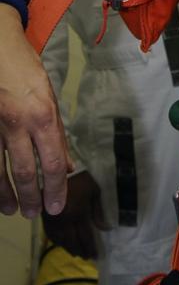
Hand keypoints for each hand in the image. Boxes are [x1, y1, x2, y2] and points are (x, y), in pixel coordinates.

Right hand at [0, 4, 71, 217]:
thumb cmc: (25, 70)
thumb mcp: (50, 97)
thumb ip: (57, 134)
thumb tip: (67, 165)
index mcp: (43, 116)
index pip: (52, 163)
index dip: (56, 189)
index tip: (57, 206)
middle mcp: (19, 124)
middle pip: (25, 172)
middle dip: (31, 197)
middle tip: (34, 214)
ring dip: (6, 195)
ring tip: (12, 209)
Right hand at [42, 169, 104, 259]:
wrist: (58, 167)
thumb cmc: (82, 177)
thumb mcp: (95, 191)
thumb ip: (99, 211)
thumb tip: (105, 229)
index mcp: (78, 213)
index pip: (86, 236)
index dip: (91, 247)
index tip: (96, 256)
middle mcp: (64, 220)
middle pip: (72, 241)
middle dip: (80, 250)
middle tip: (87, 258)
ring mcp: (52, 219)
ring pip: (60, 240)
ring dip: (68, 248)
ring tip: (76, 253)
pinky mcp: (44, 215)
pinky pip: (49, 233)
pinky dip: (57, 241)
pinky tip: (62, 243)